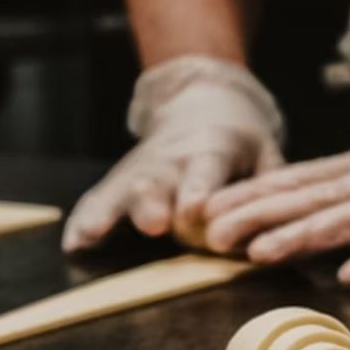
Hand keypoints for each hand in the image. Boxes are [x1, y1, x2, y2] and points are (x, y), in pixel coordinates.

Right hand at [62, 56, 284, 251]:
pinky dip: (85, 221)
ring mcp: (140, 171)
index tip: (195, 209)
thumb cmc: (240, 142)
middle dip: (151, 203)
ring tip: (90, 236)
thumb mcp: (265, 153)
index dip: (200, 190)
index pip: (205, 171)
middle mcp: (170, 160)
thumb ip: (270, 184)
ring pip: (121, 191)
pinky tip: (72, 245)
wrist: (200, 104)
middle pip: (157, 183)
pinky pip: (98, 200)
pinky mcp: (119, 182)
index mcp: (210, 151)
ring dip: (108, 214)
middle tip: (152, 224)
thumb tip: (277, 220)